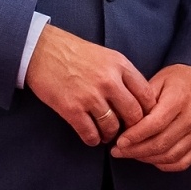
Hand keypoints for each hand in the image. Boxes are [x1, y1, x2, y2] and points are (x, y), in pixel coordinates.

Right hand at [25, 24, 155, 145]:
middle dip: (132, 128)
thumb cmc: (76, 53)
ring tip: (107, 135)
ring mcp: (90, 95)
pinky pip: (90, 133)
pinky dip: (93, 140)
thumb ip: (124, 75)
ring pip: (112, 127)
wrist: (42, 49)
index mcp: (120, 65)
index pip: (146, 95)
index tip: (143, 119)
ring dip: (111, 135)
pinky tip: (92, 138)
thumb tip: (138, 100)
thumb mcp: (107, 56)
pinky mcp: (71, 108)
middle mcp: (109, 81)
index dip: (148, 111)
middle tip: (126, 132)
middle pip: (133, 115)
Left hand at [112, 65, 190, 171]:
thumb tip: (123, 121)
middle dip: (135, 151)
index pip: (155, 124)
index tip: (119, 142)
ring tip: (132, 154)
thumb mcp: (156, 81)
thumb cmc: (177, 80)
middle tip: (119, 151)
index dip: (135, 136)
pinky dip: (165, 164)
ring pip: (170, 155)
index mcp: (179, 99)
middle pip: (161, 143)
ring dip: (147, 159)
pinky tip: (152, 159)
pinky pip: (183, 162)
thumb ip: (141, 101)